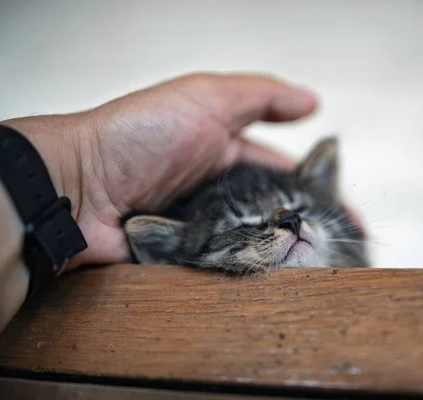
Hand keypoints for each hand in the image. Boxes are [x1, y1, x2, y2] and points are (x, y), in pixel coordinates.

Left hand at [2, 73, 317, 267]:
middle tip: (337, 248)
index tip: (345, 211)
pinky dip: (247, 271)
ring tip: (317, 270)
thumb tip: (312, 100)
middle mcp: (213, 191)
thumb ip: (261, 96)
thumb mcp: (205, 98)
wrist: (77, 187)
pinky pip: (222, 266)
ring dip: (280, 254)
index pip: (279, 171)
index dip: (313, 188)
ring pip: (250, 243)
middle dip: (303, 229)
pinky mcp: (182, 257)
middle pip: (268, 212)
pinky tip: (274, 282)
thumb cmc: (135, 135)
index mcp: (222, 151)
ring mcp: (199, 226)